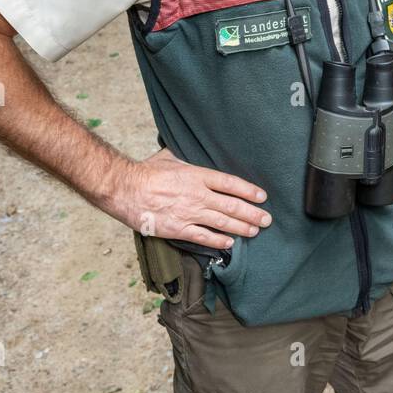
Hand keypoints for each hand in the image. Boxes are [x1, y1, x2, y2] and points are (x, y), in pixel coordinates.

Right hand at [108, 147, 272, 249]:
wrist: (125, 188)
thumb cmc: (146, 171)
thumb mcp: (170, 157)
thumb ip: (187, 158)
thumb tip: (194, 149)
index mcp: (197, 175)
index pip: (231, 183)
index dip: (249, 191)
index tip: (262, 197)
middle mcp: (197, 195)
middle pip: (232, 205)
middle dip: (252, 213)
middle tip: (267, 219)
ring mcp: (189, 213)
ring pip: (222, 222)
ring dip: (241, 227)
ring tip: (255, 231)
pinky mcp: (177, 228)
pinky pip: (203, 237)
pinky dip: (218, 241)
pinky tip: (230, 243)